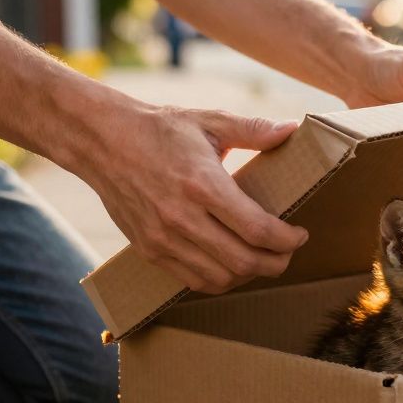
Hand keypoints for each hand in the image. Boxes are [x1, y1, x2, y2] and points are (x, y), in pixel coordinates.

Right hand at [79, 105, 308, 294]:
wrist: (102, 141)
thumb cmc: (159, 129)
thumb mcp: (208, 121)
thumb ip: (253, 129)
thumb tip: (292, 129)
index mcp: (202, 184)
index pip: (257, 229)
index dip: (287, 239)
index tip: (300, 234)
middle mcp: (182, 217)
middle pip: (244, 261)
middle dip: (276, 263)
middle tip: (288, 252)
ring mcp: (163, 239)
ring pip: (221, 278)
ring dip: (249, 275)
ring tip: (263, 259)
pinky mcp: (150, 250)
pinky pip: (193, 281)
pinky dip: (220, 280)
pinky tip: (232, 265)